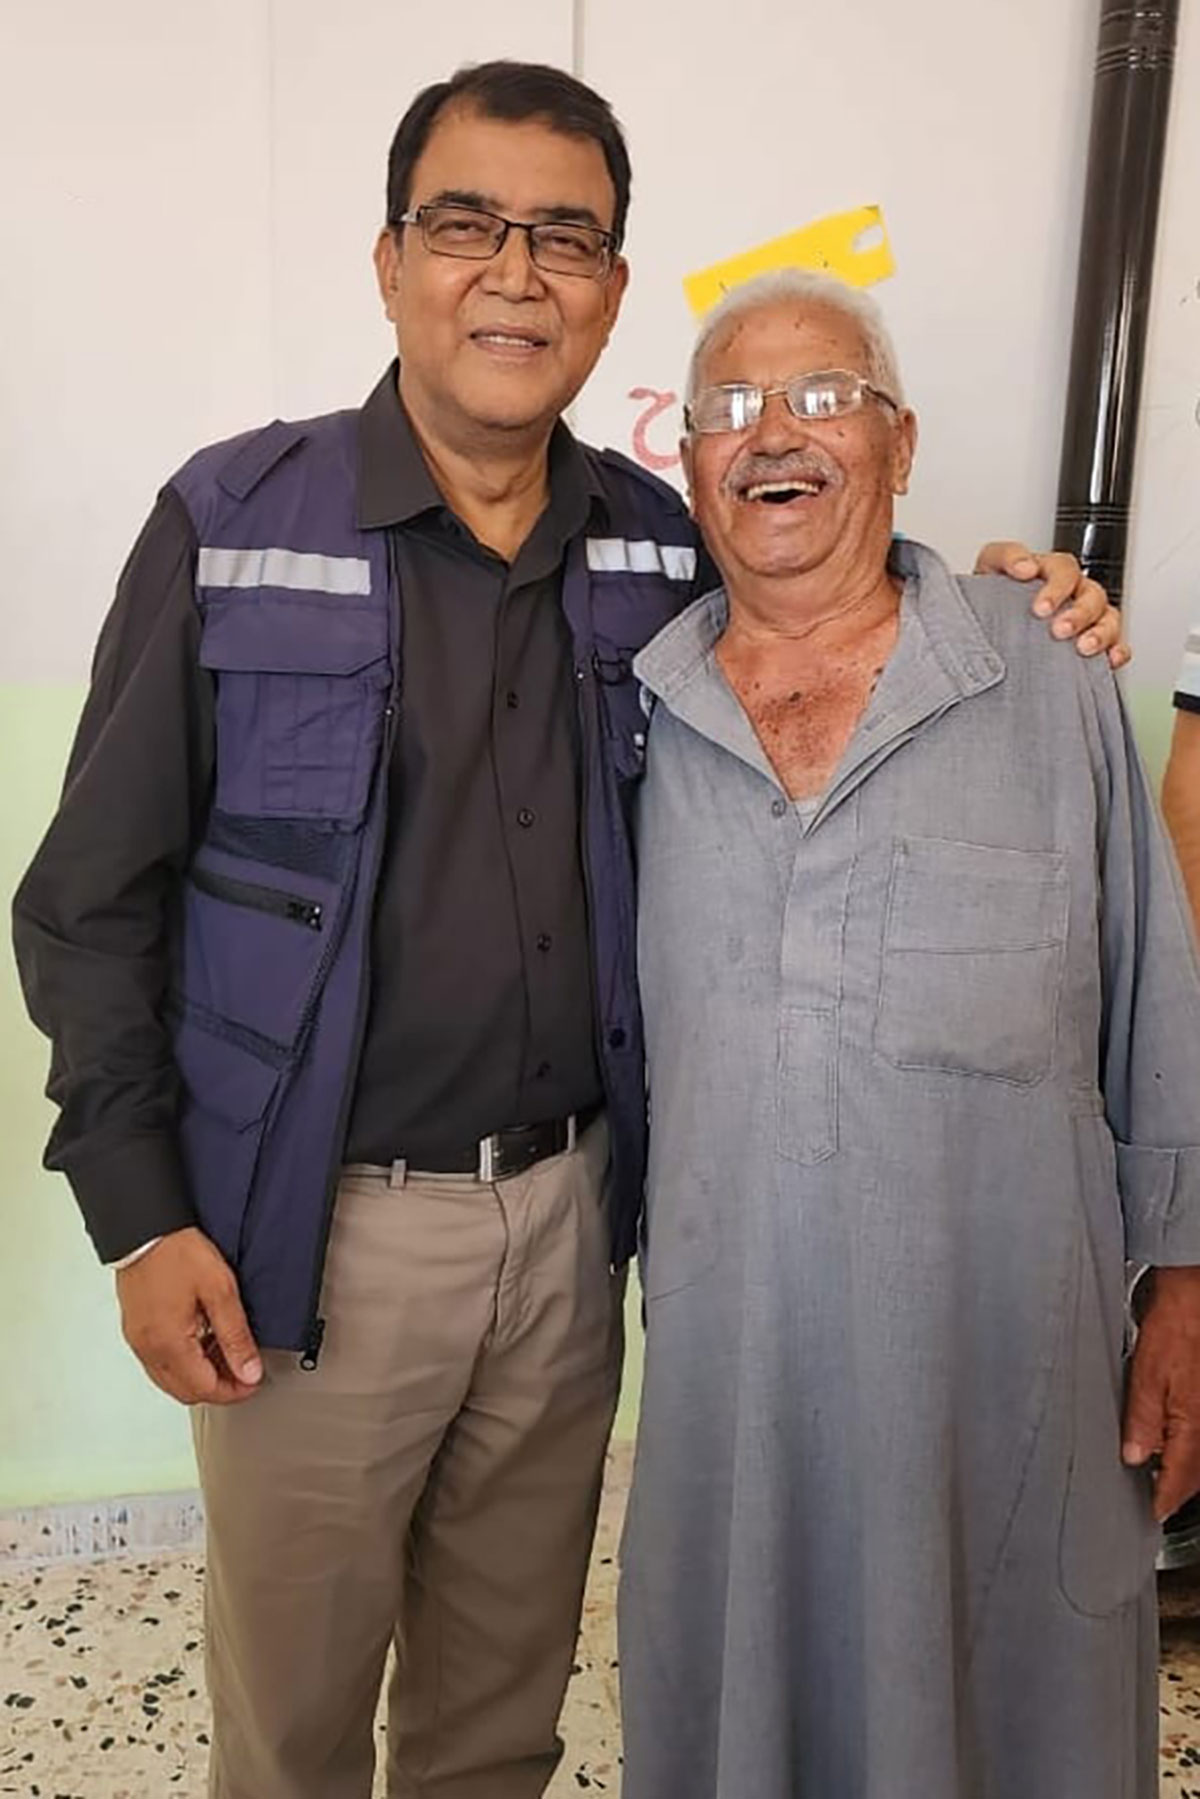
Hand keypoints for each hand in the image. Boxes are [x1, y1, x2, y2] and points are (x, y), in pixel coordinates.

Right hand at [116, 1226, 263, 1405]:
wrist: (144, 1228)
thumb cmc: (177, 1252)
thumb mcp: (219, 1290)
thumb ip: (235, 1336)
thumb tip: (249, 1371)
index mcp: (169, 1344)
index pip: (205, 1390)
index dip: (235, 1391)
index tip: (254, 1380)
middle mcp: (148, 1349)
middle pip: (186, 1391)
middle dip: (219, 1387)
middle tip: (244, 1369)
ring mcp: (139, 1341)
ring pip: (171, 1380)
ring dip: (200, 1375)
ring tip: (227, 1352)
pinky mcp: (136, 1330)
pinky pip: (160, 1362)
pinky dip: (184, 1362)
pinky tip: (201, 1341)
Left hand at [973, 541, 1130, 669]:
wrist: (986, 627)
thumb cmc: (992, 596)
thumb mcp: (991, 567)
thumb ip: (1006, 557)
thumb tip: (1024, 567)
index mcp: (1052, 573)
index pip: (1066, 570)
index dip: (1057, 587)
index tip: (1040, 608)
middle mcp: (1074, 593)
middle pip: (1092, 595)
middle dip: (1079, 614)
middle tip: (1059, 630)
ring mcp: (1087, 618)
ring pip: (1109, 618)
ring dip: (1100, 633)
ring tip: (1083, 648)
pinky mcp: (1093, 643)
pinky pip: (1117, 644)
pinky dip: (1118, 650)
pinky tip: (1109, 660)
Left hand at [1122, 1265, 1199, 1520]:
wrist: (1196, 1297)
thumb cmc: (1176, 1328)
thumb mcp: (1147, 1374)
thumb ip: (1141, 1420)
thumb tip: (1134, 1457)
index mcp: (1193, 1426)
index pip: (1180, 1481)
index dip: (1163, 1500)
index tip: (1150, 1514)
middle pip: (1195, 1474)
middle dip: (1175, 1488)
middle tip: (1152, 1498)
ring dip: (1184, 1468)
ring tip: (1159, 1474)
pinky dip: (1189, 1446)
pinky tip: (1172, 1440)